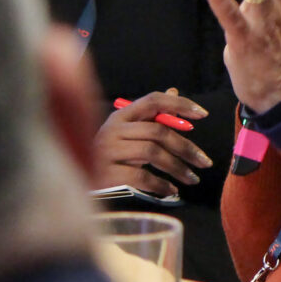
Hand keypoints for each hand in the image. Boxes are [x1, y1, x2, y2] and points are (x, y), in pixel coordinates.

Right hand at [93, 89, 212, 196]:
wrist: (76, 180)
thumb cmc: (109, 155)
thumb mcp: (127, 132)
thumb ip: (150, 115)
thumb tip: (173, 91)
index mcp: (121, 115)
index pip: (153, 100)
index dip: (180, 104)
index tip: (203, 114)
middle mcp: (113, 129)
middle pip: (158, 131)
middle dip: (186, 148)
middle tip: (204, 162)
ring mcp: (107, 151)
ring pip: (152, 153)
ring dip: (177, 167)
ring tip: (191, 179)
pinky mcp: (106, 174)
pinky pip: (141, 176)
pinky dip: (160, 184)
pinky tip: (171, 190)